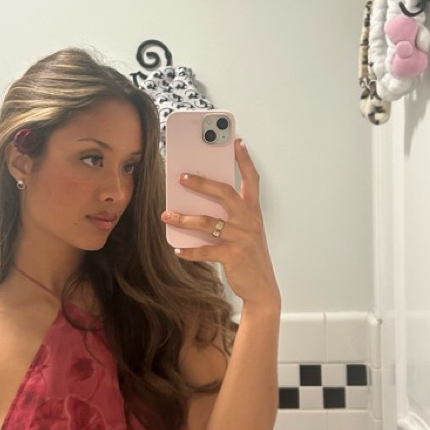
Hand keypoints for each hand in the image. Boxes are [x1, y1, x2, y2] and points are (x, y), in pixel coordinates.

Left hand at [161, 139, 279, 310]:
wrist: (262, 287)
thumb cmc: (249, 255)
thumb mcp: (245, 231)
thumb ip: (229, 215)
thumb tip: (198, 202)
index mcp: (253, 211)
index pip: (251, 179)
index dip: (243, 160)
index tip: (235, 142)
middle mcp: (249, 220)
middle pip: (224, 193)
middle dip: (201, 182)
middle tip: (181, 177)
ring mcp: (242, 237)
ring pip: (208, 222)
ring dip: (184, 219)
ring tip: (166, 215)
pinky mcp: (233, 255)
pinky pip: (205, 250)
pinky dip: (189, 250)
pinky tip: (177, 249)